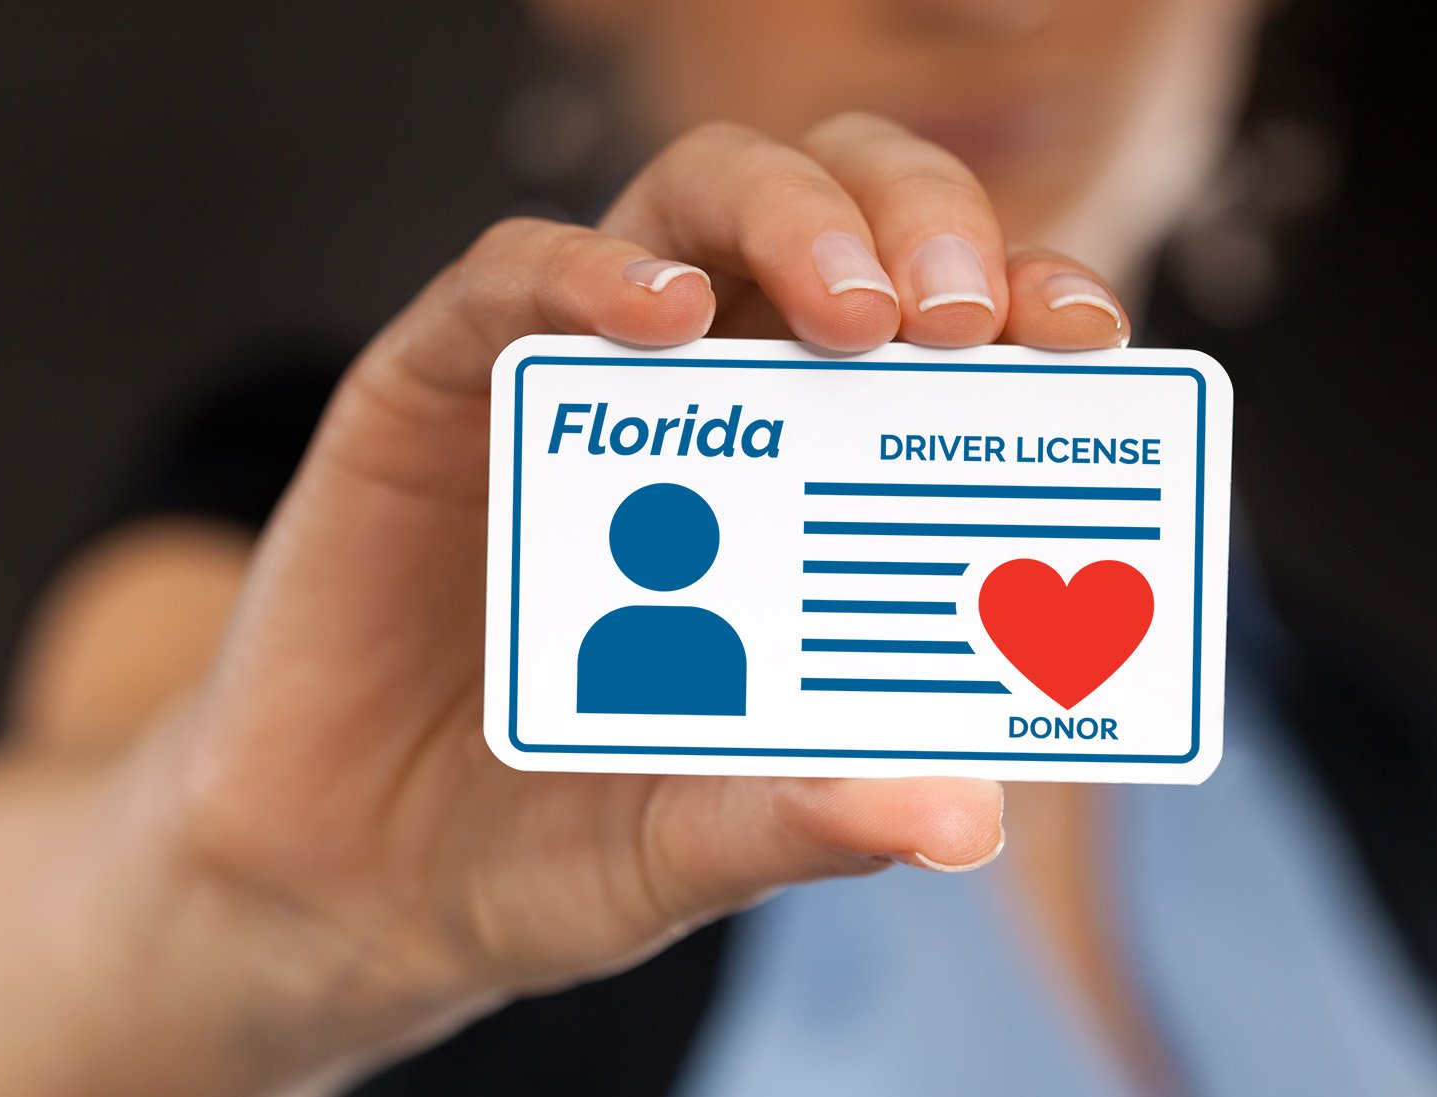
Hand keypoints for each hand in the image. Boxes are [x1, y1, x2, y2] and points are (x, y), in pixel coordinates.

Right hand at [136, 112, 1131, 1089]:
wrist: (347, 883)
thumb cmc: (551, 846)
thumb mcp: (693, 845)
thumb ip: (807, 821)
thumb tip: (963, 815)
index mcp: (809, 485)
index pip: (941, 340)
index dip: (1024, 304)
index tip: (1089, 339)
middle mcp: (708, 403)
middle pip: (842, 218)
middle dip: (927, 226)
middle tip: (965, 319)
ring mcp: (575, 383)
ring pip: (697, 198)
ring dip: (793, 220)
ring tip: (855, 309)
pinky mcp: (435, 385)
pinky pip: (510, 278)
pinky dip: (589, 275)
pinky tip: (656, 316)